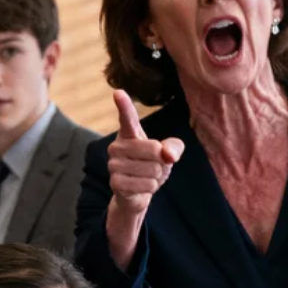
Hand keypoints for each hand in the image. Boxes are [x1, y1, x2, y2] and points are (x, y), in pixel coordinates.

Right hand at [104, 90, 184, 270]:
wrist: (136, 194)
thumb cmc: (151, 167)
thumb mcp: (168, 153)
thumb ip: (174, 147)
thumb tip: (167, 155)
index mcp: (128, 134)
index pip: (127, 118)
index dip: (124, 105)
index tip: (118, 93)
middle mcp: (116, 147)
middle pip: (154, 150)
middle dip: (161, 163)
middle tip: (153, 167)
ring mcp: (113, 165)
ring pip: (151, 169)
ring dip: (156, 178)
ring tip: (146, 178)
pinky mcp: (115, 183)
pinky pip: (145, 185)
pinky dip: (150, 189)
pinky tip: (141, 188)